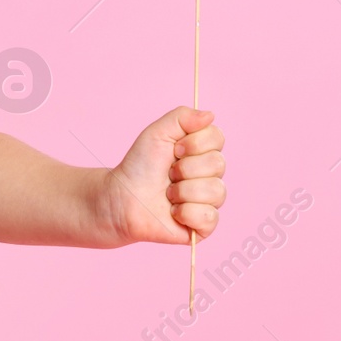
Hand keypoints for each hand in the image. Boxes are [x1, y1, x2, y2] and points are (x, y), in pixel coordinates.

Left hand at [105, 106, 224, 245]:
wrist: (123, 197)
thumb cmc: (140, 166)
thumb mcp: (157, 133)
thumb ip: (183, 118)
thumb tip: (210, 114)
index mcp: (202, 151)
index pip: (217, 138)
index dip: (194, 143)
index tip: (174, 149)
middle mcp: (210, 175)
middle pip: (218, 164)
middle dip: (185, 168)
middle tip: (168, 174)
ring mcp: (209, 200)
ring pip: (216, 191)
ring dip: (183, 191)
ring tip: (168, 194)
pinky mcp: (204, 225)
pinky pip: (209, 217)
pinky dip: (186, 213)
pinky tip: (173, 212)